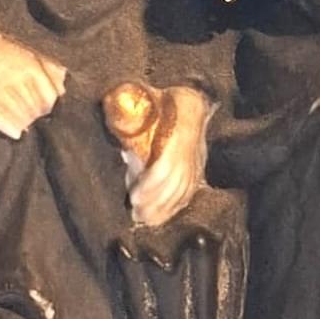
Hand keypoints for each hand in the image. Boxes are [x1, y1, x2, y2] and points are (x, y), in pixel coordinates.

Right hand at [0, 23, 66, 139]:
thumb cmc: (1, 52)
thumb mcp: (29, 54)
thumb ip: (49, 70)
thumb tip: (64, 90)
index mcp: (30, 67)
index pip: (51, 99)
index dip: (49, 106)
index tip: (43, 108)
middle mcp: (16, 79)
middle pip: (37, 111)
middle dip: (36, 115)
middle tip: (30, 115)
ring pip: (24, 120)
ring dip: (25, 123)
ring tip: (21, 119)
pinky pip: (5, 124)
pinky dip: (12, 130)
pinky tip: (14, 129)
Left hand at [127, 87, 211, 226]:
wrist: (192, 100)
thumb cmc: (163, 101)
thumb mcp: (146, 102)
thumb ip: (131, 122)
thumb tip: (120, 149)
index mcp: (178, 130)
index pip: (167, 165)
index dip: (150, 183)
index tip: (133, 196)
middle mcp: (191, 149)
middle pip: (175, 183)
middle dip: (154, 202)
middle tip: (135, 213)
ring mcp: (197, 161)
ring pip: (183, 191)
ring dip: (163, 208)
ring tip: (144, 219)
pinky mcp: (198, 169)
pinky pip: (189, 192)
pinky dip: (175, 207)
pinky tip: (161, 217)